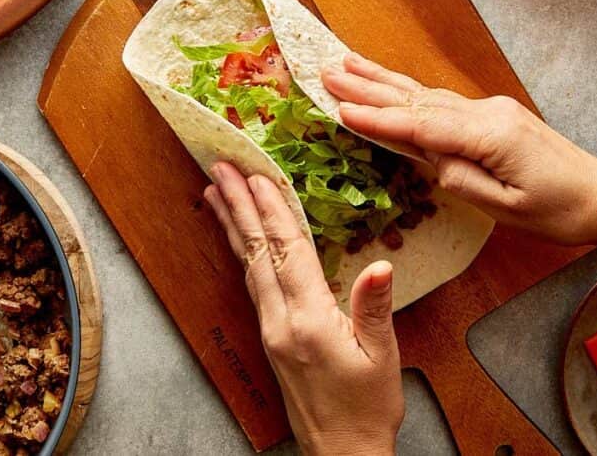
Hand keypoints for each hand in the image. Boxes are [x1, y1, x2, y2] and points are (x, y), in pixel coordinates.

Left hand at [204, 162, 403, 455]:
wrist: (343, 453)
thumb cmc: (367, 409)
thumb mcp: (382, 356)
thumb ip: (374, 308)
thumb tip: (380, 265)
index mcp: (308, 320)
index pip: (288, 252)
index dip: (274, 210)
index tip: (258, 176)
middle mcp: (280, 322)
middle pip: (257, 252)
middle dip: (238, 206)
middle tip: (220, 169)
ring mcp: (271, 330)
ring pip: (248, 266)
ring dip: (233, 225)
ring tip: (215, 193)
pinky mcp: (271, 339)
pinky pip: (251, 284)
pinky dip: (242, 253)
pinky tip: (239, 240)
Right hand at [321, 53, 596, 246]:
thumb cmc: (560, 211)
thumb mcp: (506, 209)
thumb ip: (460, 180)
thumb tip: (430, 158)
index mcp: (490, 135)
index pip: (421, 125)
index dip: (378, 119)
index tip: (339, 108)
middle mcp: (487, 112)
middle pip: (416, 98)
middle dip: (368, 86)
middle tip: (327, 71)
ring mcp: (490, 109)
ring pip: (425, 94)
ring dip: (383, 82)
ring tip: (346, 65)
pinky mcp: (492, 115)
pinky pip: (439, 101)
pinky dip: (408, 93)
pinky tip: (390, 86)